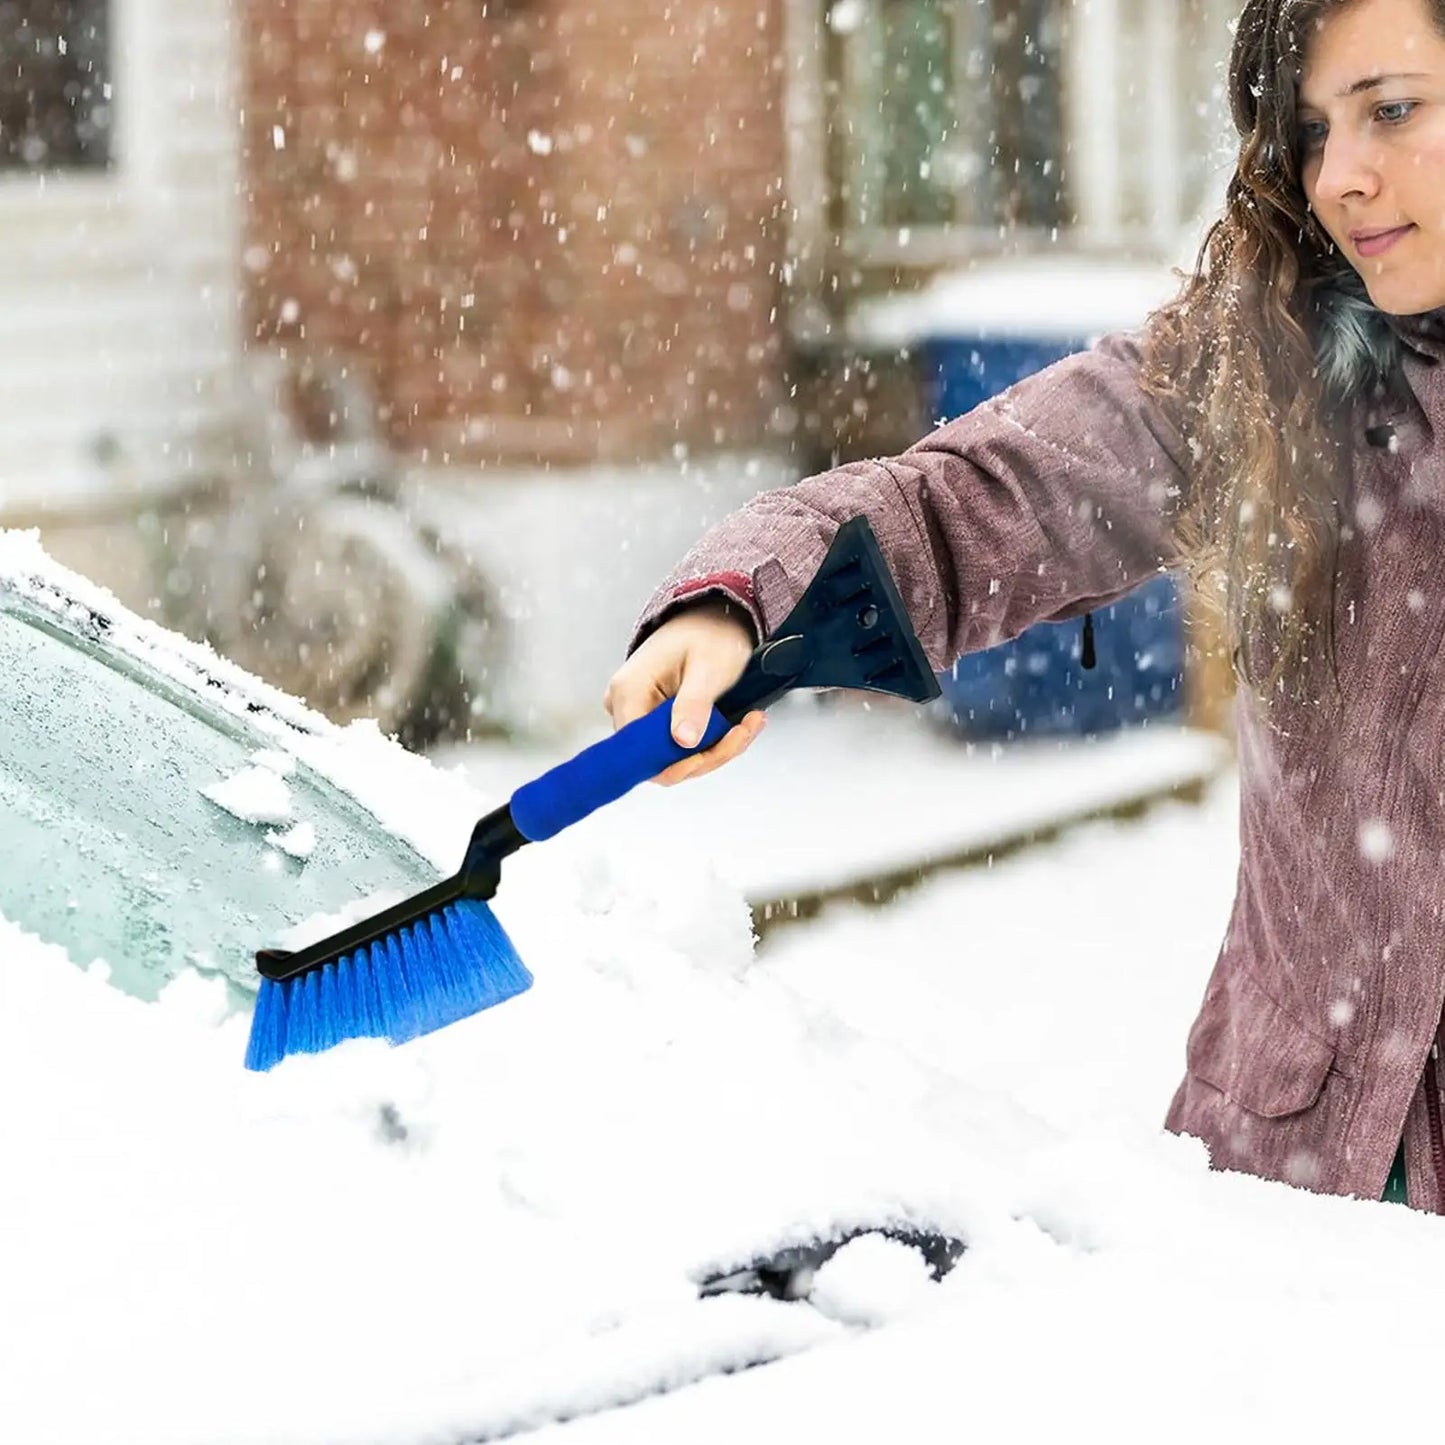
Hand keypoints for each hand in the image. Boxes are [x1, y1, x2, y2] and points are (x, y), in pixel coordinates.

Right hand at [603, 600, 765, 784]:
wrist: (714, 615)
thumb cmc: (709, 632)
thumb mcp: (708, 668)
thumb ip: (694, 704)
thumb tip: (682, 741)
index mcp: (630, 691)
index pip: (639, 752)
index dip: (678, 763)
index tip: (714, 751)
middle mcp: (627, 705)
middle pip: (660, 759)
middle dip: (707, 754)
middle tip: (743, 732)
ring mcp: (641, 712)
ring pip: (675, 755)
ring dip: (717, 748)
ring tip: (748, 724)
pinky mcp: (657, 717)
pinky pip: (682, 744)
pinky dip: (714, 741)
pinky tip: (739, 725)